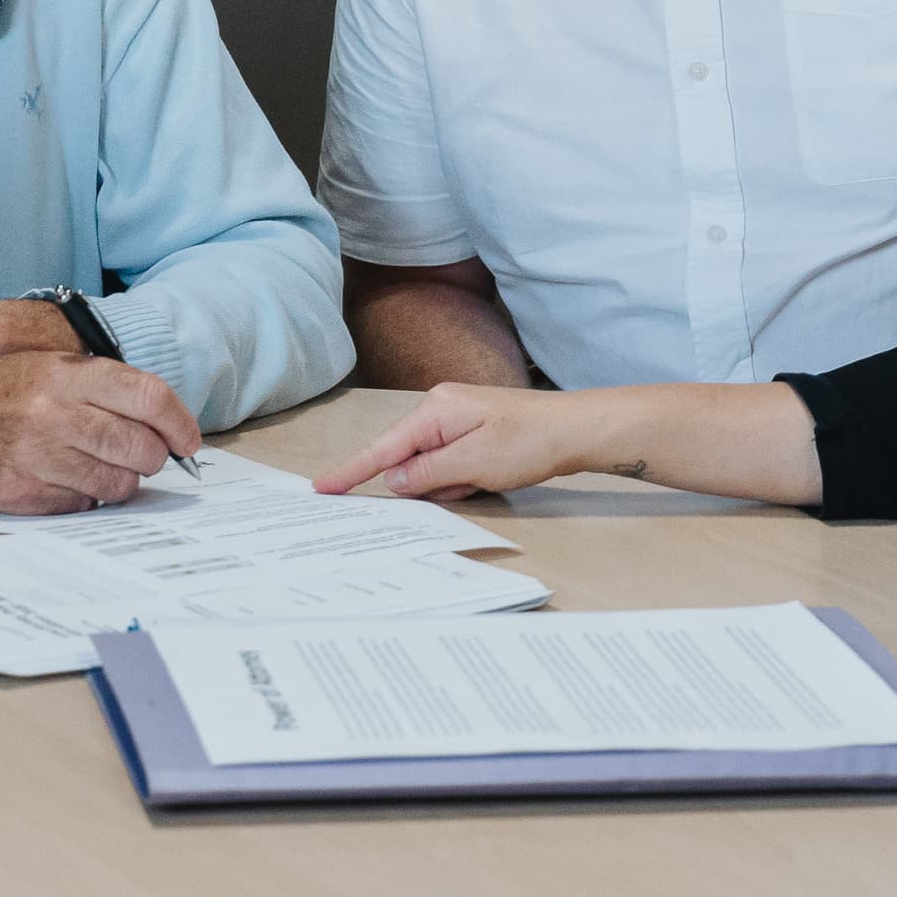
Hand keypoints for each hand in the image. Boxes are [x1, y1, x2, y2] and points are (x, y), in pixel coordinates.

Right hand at [0, 351, 203, 514]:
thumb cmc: (1, 388)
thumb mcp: (51, 366)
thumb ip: (105, 386)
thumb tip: (162, 420)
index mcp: (67, 374)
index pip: (149, 397)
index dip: (180, 423)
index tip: (188, 440)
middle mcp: (55, 414)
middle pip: (141, 447)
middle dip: (152, 457)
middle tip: (143, 455)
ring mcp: (38, 457)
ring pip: (117, 484)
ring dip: (120, 480)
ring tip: (99, 465)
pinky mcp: (23, 493)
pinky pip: (82, 505)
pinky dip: (84, 496)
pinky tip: (66, 478)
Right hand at [313, 384, 599, 501]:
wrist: (576, 429)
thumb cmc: (528, 442)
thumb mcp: (472, 465)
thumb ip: (426, 474)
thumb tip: (391, 481)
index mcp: (434, 410)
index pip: (382, 448)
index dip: (351, 471)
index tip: (321, 488)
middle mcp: (439, 408)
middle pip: (407, 458)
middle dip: (428, 483)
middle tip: (468, 483)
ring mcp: (456, 419)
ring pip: (431, 465)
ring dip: (452, 482)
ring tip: (488, 477)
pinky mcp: (472, 431)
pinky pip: (451, 463)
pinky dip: (464, 477)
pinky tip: (491, 475)